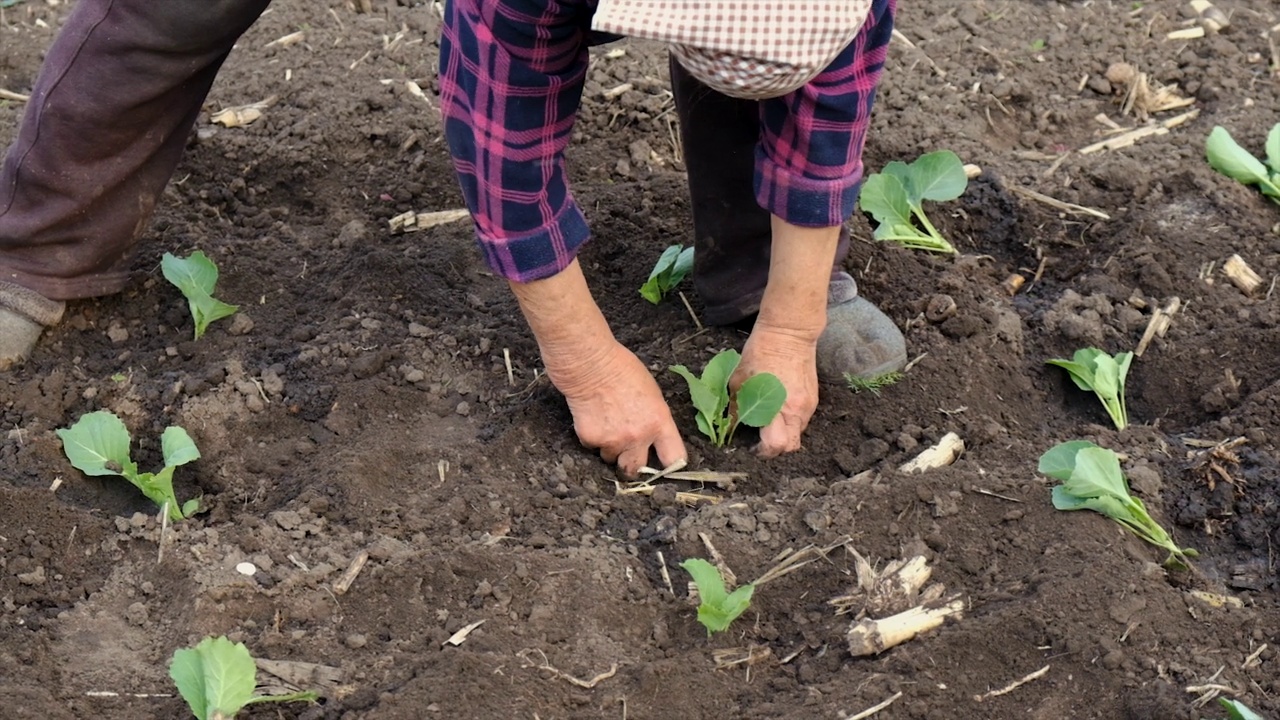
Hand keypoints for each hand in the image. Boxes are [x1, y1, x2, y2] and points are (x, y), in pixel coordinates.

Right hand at [507, 259, 684, 476]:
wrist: (589, 361)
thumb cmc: (621, 368)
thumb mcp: (652, 393)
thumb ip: (655, 419)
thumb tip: (654, 437)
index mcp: (659, 422)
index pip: (674, 459)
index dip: (669, 466)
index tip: (663, 466)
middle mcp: (639, 436)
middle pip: (636, 470)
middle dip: (630, 464)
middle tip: (626, 452)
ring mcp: (613, 441)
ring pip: (610, 458)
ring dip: (609, 447)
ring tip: (605, 422)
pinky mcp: (590, 439)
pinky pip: (592, 447)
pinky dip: (591, 437)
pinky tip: (592, 416)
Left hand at [732, 324, 819, 457]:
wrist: (790, 332)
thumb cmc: (761, 353)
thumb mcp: (738, 380)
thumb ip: (735, 407)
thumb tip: (729, 427)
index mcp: (777, 406)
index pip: (776, 445)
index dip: (763, 451)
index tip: (752, 447)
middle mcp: (797, 410)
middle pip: (791, 447)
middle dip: (776, 448)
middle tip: (761, 439)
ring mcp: (809, 405)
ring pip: (798, 434)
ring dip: (783, 434)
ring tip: (768, 421)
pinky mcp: (814, 398)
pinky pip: (802, 420)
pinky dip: (790, 421)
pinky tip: (778, 409)